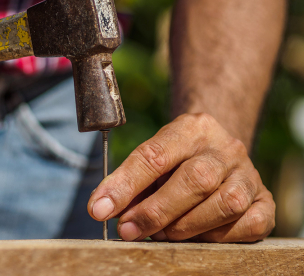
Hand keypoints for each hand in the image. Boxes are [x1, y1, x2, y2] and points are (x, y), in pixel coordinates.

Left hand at [88, 113, 274, 241]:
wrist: (217, 149)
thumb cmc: (176, 159)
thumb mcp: (152, 159)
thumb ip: (131, 182)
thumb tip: (103, 209)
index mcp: (191, 129)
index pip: (154, 154)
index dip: (124, 185)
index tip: (100, 209)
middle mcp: (225, 147)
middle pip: (194, 179)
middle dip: (156, 211)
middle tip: (129, 229)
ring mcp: (249, 173)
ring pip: (225, 203)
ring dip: (187, 226)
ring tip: (163, 234)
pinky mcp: (265, 199)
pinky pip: (250, 223)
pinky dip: (220, 237)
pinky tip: (198, 236)